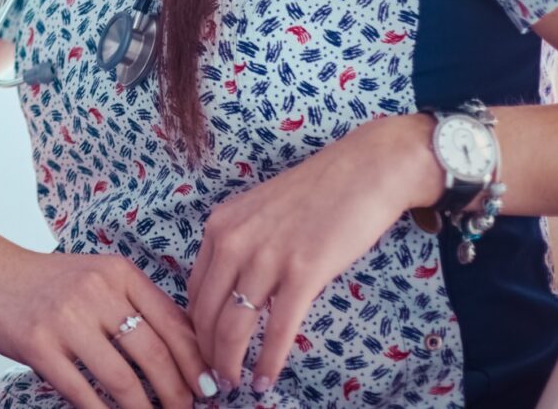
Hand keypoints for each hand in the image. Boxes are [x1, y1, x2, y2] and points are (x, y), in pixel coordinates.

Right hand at [0, 247, 218, 408]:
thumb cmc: (46, 282)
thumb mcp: (97, 277)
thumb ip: (136, 305)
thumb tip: (186, 351)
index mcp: (118, 273)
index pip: (173, 323)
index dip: (196, 362)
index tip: (210, 388)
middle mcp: (96, 291)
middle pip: (154, 355)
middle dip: (177, 394)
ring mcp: (66, 318)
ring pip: (123, 379)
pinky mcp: (39, 344)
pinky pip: (82, 391)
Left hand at [184, 114, 440, 394]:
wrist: (365, 171)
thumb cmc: (317, 194)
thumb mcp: (260, 214)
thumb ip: (241, 247)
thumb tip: (232, 296)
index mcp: (219, 226)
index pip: (193, 291)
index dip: (194, 329)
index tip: (200, 352)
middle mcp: (234, 240)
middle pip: (206, 313)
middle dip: (206, 354)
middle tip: (213, 380)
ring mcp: (267, 255)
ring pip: (234, 325)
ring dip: (231, 363)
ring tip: (234, 386)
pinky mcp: (304, 271)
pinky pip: (277, 328)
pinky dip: (268, 361)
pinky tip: (266, 381)